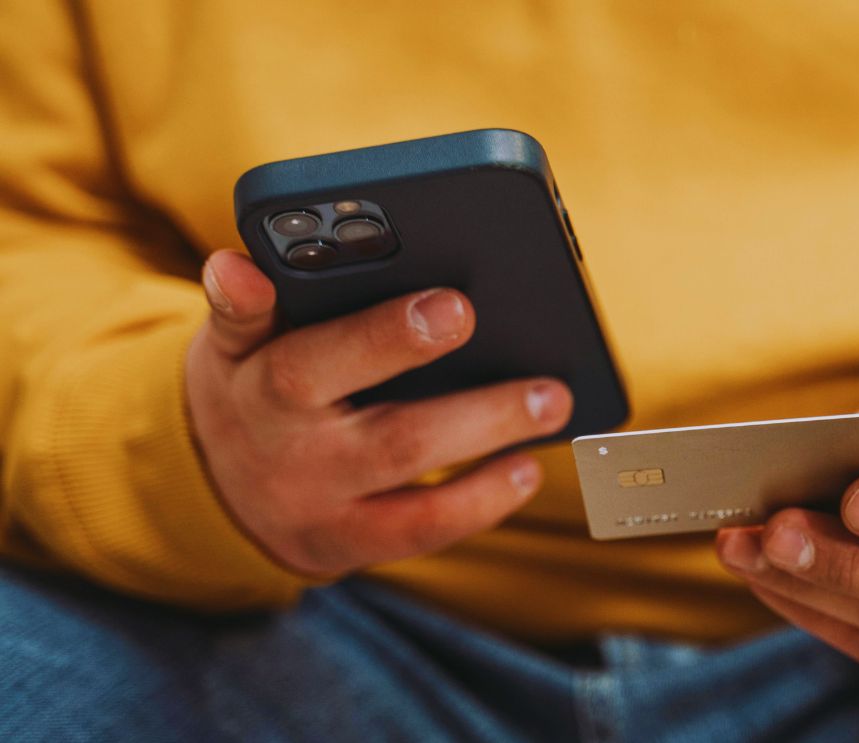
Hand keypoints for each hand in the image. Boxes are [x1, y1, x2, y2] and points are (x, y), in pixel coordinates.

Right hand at [185, 250, 571, 574]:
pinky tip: (525, 468)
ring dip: (490, 442)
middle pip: (389, 435)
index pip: (311, 364)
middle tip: (541, 376)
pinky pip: (422, 530)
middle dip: (471, 406)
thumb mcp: (230, 343)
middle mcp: (291, 456)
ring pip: (415, 477)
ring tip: (550, 403)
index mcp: (258, 388)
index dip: (378, 337)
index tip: (455, 306)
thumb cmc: (248, 384)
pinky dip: (480, 501)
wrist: (213, 482)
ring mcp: (322, 508)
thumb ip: (244, 306)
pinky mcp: (346, 546)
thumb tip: (236, 265)